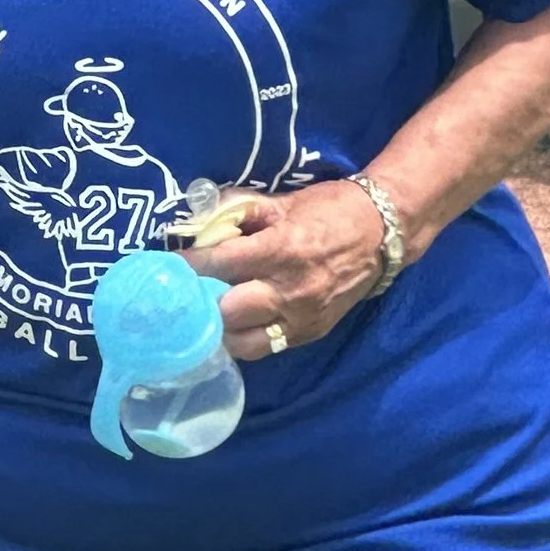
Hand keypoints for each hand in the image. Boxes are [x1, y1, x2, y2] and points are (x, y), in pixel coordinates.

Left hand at [187, 180, 392, 358]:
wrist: (384, 233)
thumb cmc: (330, 211)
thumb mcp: (284, 202)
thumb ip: (240, 212)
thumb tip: (199, 221)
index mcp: (281, 249)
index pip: (219, 265)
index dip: (188, 268)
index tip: (165, 269)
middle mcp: (290, 290)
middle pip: (226, 312)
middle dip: (201, 305)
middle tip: (184, 298)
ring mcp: (301, 317)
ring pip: (243, 342)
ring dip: (220, 331)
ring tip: (206, 319)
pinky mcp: (310, 333)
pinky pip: (267, 348)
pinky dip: (245, 340)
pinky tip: (232, 329)